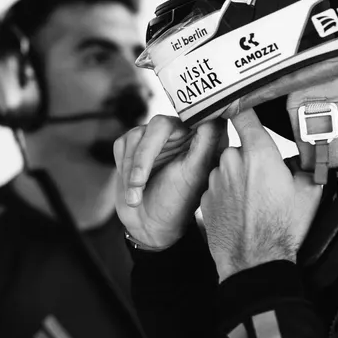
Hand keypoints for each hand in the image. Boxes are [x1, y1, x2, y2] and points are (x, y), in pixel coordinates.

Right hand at [114, 115, 227, 249]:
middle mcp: (178, 131)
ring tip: (135, 196)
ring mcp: (154, 137)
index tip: (180, 138)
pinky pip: (122, 145)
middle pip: (158, 125)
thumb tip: (216, 114)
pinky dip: (123, 169)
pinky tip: (132, 188)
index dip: (189, 114)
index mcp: (200, 137)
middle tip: (137, 183)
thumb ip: (207, 143)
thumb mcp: (196, 175)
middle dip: (144, 157)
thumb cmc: (178, 204)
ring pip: (136, 136)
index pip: (195, 113)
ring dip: (131, 170)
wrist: (150, 224)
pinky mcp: (133, 144)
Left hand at [202, 108, 323, 280]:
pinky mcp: (204, 198)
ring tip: (256, 200)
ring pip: (227, 167)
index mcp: (258, 154)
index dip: (245, 107)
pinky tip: (242, 210)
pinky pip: (218, 185)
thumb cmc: (282, 229)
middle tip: (267, 178)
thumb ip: (306, 161)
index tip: (247, 105)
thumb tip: (306, 148)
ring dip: (239, 176)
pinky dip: (228, 192)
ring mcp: (215, 180)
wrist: (255, 263)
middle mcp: (231, 162)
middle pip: (240, 146)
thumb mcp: (309, 190)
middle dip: (252, 157)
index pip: (243, 113)